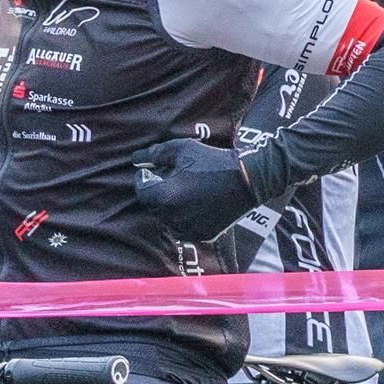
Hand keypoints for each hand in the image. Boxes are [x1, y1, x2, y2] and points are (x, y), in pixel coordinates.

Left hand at [134, 138, 262, 240]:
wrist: (248, 180)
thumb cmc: (213, 161)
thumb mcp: (183, 149)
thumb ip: (155, 153)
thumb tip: (135, 159)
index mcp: (164, 196)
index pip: (141, 190)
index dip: (146, 178)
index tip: (158, 170)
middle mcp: (172, 216)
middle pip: (153, 205)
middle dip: (159, 191)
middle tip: (175, 178)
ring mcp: (188, 228)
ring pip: (168, 218)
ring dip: (171, 206)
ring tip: (187, 190)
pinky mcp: (202, 234)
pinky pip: (184, 228)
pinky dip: (185, 218)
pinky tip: (197, 203)